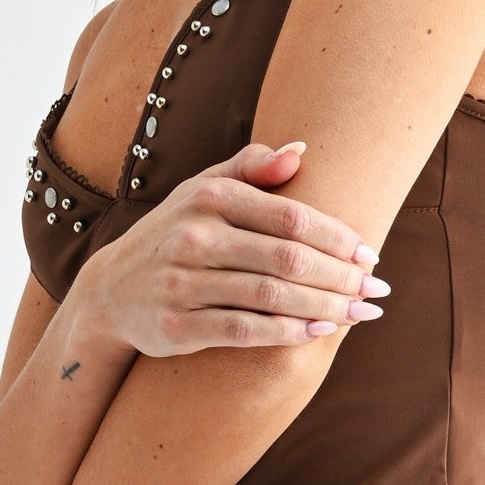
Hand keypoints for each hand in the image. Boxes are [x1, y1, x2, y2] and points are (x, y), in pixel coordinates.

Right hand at [82, 144, 387, 356]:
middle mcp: (195, 236)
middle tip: (375, 289)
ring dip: (326, 306)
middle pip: (288, 258)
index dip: (338, 237)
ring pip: (272, 295)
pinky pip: (245, 330)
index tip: (370, 254)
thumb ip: (250, 168)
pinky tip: (320, 331)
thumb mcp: (202, 190)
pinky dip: (289, 333)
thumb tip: (301, 151)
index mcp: (209, 197)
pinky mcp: (177, 326)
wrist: (109, 291)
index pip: (291, 217)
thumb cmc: (172, 234)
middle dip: (341, 276)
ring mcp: (183, 283)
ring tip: (360, 312)